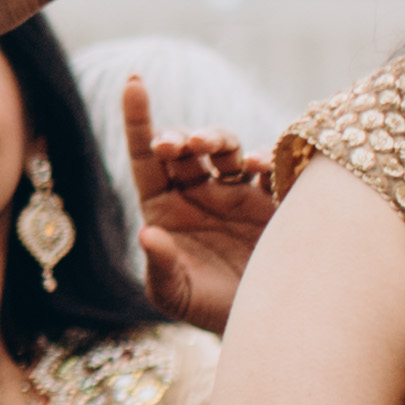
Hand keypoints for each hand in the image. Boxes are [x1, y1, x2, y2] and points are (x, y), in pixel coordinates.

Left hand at [121, 78, 277, 330]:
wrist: (261, 322)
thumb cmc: (206, 309)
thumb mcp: (174, 295)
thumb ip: (160, 265)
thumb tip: (148, 234)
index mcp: (164, 207)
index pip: (146, 156)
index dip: (138, 119)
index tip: (134, 81)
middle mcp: (198, 192)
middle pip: (186, 146)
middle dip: (181, 135)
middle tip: (180, 145)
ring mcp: (235, 193)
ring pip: (225, 147)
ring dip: (217, 138)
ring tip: (210, 147)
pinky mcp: (271, 201)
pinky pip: (268, 168)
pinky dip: (263, 159)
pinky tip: (257, 167)